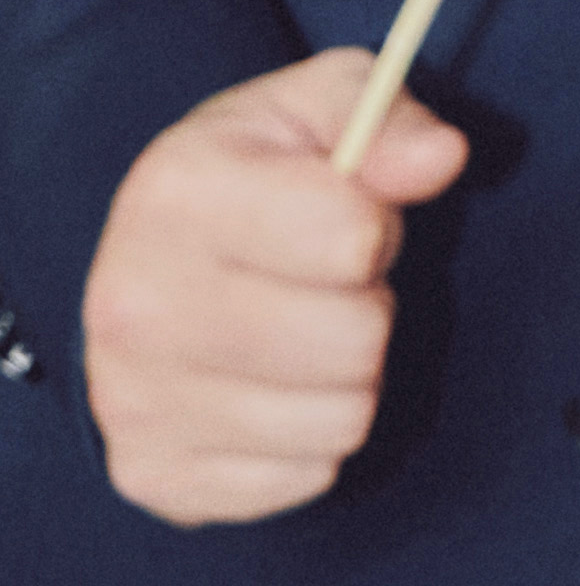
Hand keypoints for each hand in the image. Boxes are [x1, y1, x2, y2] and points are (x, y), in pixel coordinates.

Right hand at [81, 52, 467, 526]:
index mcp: (175, 192)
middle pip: (357, 340)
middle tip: (326, 288)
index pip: (353, 237)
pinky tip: (270, 389)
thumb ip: (387, 119)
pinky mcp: (152, 475)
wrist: (152, 262)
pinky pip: (307, 478)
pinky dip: (311, 440)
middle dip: (368, 309)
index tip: (345, 218)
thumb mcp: (318, 108)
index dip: (376, 226)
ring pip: (343, 418)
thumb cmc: (255, 176)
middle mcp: (134, 303)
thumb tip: (441, 157)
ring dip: (349, 379)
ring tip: (301, 335)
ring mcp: (131, 401)